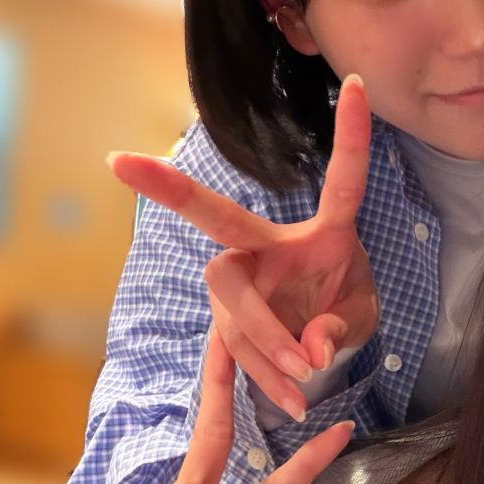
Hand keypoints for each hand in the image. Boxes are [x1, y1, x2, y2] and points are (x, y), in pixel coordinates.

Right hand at [108, 75, 378, 422]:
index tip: (354, 83)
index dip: (351, 134)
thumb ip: (343, 328)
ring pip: (234, 305)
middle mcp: (267, 244)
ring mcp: (240, 280)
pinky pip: (237, 345)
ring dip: (266, 344)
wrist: (319, 349)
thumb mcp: (361, 320)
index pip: (341, 180)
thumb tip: (312, 349)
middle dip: (168, 185)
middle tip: (122, 162)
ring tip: (304, 386)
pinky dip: (264, 374)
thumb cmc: (343, 312)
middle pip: (222, 225)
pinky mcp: (228, 316)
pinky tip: (289, 400)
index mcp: (322, 232)